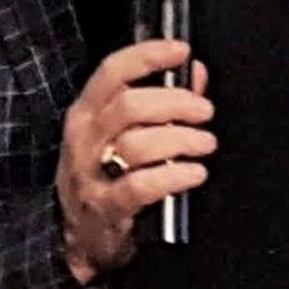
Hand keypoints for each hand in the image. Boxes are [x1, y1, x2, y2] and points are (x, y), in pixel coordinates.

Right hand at [55, 39, 214, 284]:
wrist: (82, 237)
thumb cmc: (108, 173)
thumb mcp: (125, 132)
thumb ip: (163, 99)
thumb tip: (196, 72)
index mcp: (88, 112)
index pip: (112, 71)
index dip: (147, 56)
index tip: (181, 51)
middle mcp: (85, 138)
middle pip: (130, 105)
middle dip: (176, 103)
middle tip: (205, 112)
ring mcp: (91, 174)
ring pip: (137, 144)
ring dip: (181, 140)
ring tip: (205, 144)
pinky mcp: (105, 207)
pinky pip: (140, 186)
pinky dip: (174, 176)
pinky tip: (195, 173)